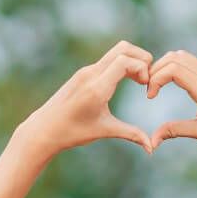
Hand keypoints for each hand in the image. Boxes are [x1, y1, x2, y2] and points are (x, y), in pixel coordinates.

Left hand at [21, 41, 153, 157]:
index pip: (125, 61)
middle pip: (123, 49)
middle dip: (141, 58)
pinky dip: (122, 64)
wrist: (44, 128)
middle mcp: (91, 74)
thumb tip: (151, 148)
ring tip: (140, 80)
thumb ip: (131, 134)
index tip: (146, 86)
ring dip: (132, 60)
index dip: (142, 68)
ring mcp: (86, 71)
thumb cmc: (73, 132)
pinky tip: (127, 80)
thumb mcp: (104, 131)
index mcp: (97, 88)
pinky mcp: (83, 73)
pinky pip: (107, 60)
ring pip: (116, 52)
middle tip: (148, 77)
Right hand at [146, 49, 196, 152]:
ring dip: (164, 67)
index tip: (150, 97)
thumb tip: (152, 142)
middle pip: (173, 58)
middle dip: (155, 71)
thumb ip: (176, 131)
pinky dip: (174, 67)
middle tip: (150, 90)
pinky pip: (188, 61)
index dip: (155, 79)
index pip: (173, 70)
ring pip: (180, 56)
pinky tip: (170, 83)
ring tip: (157, 86)